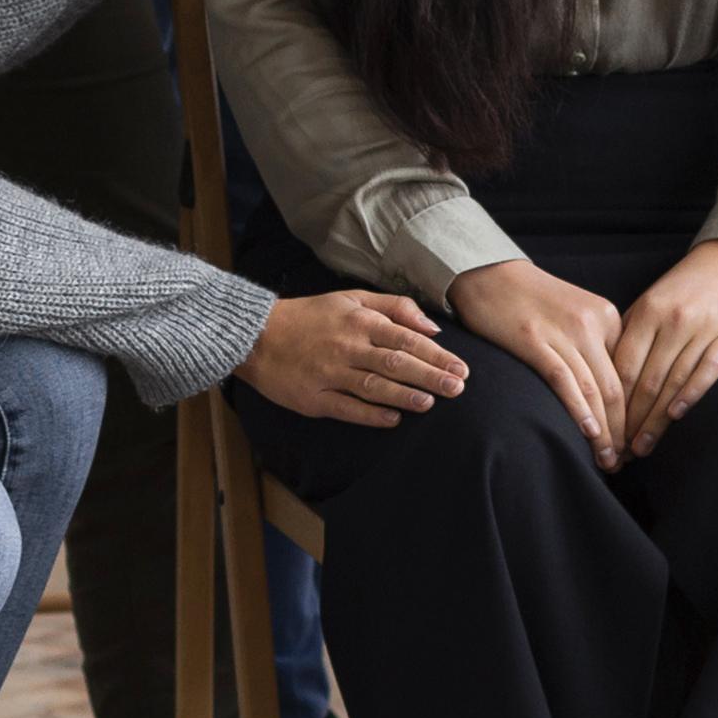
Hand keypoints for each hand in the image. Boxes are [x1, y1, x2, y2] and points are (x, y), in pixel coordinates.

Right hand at [242, 288, 464, 427]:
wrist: (257, 335)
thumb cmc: (309, 316)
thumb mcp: (350, 298)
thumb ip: (393, 307)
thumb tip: (431, 327)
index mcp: (358, 321)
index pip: (405, 338)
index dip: (435, 354)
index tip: (460, 367)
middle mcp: (347, 346)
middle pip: (395, 362)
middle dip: (429, 376)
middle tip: (457, 388)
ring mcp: (329, 373)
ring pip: (374, 386)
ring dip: (405, 395)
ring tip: (431, 403)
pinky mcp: (313, 398)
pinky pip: (346, 408)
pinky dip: (371, 414)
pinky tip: (393, 419)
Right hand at [449, 257, 627, 468]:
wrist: (490, 274)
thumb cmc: (531, 301)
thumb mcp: (576, 316)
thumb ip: (596, 346)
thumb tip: (610, 396)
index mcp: (607, 317)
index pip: (629, 375)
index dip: (634, 414)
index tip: (632, 441)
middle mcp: (592, 323)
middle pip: (616, 387)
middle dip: (623, 430)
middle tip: (624, 462)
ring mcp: (563, 331)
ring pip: (594, 389)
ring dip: (604, 431)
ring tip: (608, 460)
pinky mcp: (533, 340)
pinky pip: (564, 381)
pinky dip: (579, 410)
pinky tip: (588, 433)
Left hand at [609, 240, 717, 452]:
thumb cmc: (686, 287)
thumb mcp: (652, 301)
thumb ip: (631, 333)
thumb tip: (604, 374)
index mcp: (648, 312)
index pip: (623, 366)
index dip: (611, 402)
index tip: (604, 429)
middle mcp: (673, 320)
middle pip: (646, 380)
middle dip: (630, 421)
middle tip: (620, 451)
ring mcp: (703, 328)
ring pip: (673, 382)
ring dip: (656, 419)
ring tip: (643, 447)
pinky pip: (708, 370)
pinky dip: (690, 394)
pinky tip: (675, 416)